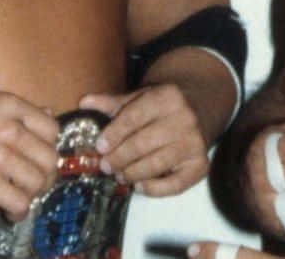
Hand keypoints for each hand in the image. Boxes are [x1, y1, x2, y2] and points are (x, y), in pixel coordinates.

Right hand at [0, 91, 59, 219]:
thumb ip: (16, 111)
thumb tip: (48, 114)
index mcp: (10, 105)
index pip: (52, 128)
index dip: (50, 145)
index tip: (41, 155)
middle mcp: (10, 129)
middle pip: (49, 158)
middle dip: (47, 173)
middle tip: (37, 181)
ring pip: (38, 181)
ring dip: (34, 193)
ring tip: (24, 197)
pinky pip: (19, 202)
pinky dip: (20, 211)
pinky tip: (12, 213)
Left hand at [78, 84, 207, 195]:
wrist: (199, 107)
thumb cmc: (161, 106)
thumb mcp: (139, 97)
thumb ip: (112, 102)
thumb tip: (84, 103)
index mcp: (167, 96)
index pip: (134, 117)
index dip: (114, 134)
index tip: (100, 147)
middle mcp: (185, 118)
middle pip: (143, 143)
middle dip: (119, 158)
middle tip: (105, 166)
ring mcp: (195, 142)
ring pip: (157, 164)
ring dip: (132, 173)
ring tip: (120, 175)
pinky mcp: (201, 165)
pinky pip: (175, 184)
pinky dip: (154, 189)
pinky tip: (139, 185)